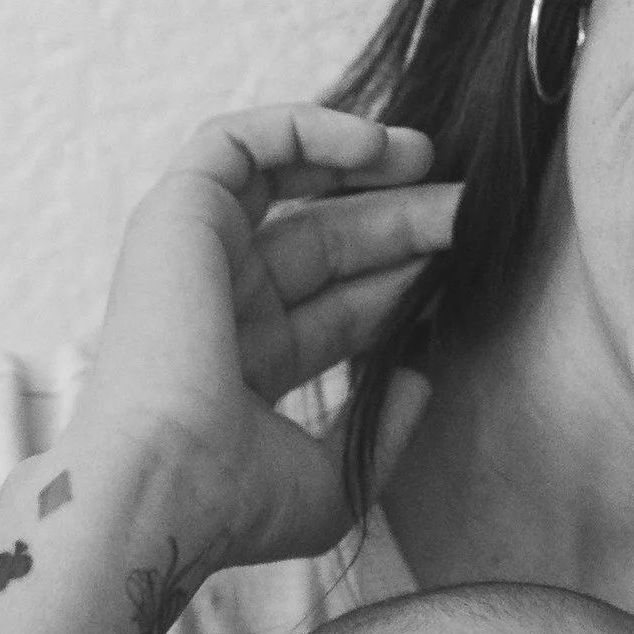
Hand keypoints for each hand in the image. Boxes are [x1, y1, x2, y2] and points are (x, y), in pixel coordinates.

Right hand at [71, 107, 462, 568]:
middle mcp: (215, 306)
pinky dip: (305, 128)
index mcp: (244, 365)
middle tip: (469, 210)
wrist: (165, 489)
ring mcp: (192, 258)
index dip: (399, 280)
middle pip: (323, 241)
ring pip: (285, 183)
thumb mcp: (332, 484)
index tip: (463, 264)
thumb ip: (382, 433)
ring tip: (429, 158)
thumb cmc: (232, 504)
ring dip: (357, 162)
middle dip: (398, 220)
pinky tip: (377, 145)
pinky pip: (240, 142)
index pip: (336, 306)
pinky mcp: (176, 215)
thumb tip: (424, 382)